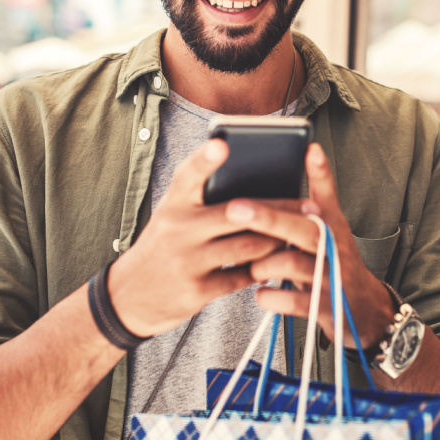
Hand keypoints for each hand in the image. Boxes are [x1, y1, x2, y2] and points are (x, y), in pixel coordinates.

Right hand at [108, 139, 285, 336]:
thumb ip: (203, 198)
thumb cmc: (165, 244)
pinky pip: (242, 277)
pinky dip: (262, 269)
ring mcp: (187, 261)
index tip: (222, 143)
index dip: (204, 159)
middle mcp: (178, 229)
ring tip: (297, 235)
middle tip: (309, 206)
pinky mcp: (196, 291)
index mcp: (173, 203)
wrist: (130, 296)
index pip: (188, 175)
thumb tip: (258, 179)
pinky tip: (276, 263)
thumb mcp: (173, 215)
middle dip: (277, 209)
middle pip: (236, 212)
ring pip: (247, 246)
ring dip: (276, 241)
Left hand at [247, 143, 395, 348]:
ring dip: (262, 264)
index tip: (310, 148)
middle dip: (267, 218)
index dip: (320, 173)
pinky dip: (269, 296)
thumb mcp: (332, 230)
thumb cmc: (335, 262)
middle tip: (234, 208)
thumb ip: (315, 199)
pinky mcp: (324, 307)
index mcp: (334, 226)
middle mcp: (335, 248)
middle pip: (302, 228)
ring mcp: (331, 279)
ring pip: (290, 264)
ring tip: (254, 267)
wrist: (365, 311)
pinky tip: (261, 293)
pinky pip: (290, 300)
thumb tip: (303, 156)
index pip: (328, 195)